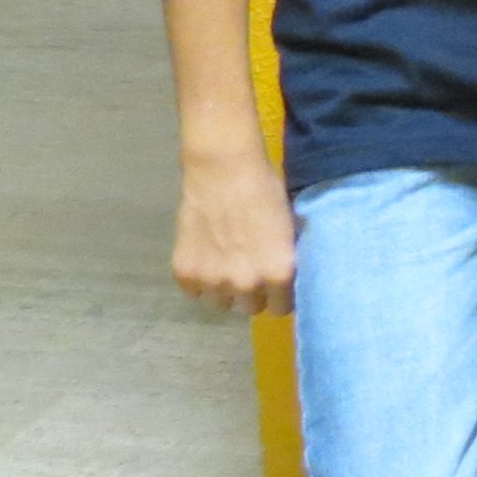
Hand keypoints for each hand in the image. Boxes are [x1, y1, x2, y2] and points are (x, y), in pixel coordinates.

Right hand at [172, 149, 296, 315]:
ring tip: (226, 265)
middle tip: (250, 270)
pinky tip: (206, 258)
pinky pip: (194, 292)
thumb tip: (291, 277)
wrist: (224, 169)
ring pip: (221, 303)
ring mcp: (212, 281)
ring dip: (225, 289)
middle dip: (253, 293)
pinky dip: (199, 280)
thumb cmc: (265, 190)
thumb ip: (287, 257)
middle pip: (250, 308)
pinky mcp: (185, 273)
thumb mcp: (290, 226)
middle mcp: (246, 284)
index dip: (280, 296)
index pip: (281, 308)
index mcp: (278, 273)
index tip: (277, 286)